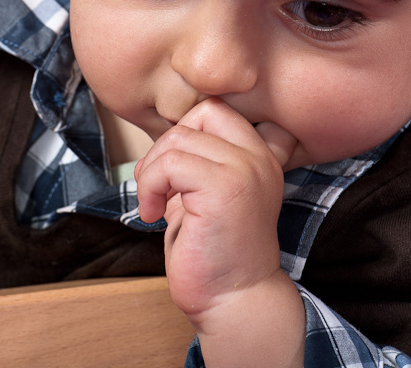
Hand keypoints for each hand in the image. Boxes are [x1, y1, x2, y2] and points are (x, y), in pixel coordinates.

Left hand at [134, 98, 306, 365]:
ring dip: (152, 170)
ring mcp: (245, 171)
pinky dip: (150, 186)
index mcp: (259, 157)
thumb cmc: (215, 254)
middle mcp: (259, 158)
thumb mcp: (207, 195)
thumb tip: (165, 138)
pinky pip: (171, 164)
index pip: (217, 110)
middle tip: (158, 184)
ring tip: (155, 203)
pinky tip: (153, 214)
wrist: (234, 301)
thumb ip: (197, 162)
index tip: (173, 173)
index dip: (185, 132)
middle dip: (167, 145)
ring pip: (179, 138)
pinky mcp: (225, 189)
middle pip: (201, 113)